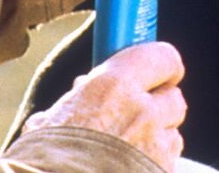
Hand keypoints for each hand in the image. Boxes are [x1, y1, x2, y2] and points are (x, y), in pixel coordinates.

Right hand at [20, 42, 186, 171]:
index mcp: (114, 85)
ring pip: (173, 135)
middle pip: (174, 98)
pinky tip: (127, 171)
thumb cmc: (44, 163)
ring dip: (157, 140)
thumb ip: (78, 99)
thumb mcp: (52, 119)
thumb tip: (82, 89)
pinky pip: (168, 165)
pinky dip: (152, 166)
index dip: (164, 66)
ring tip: (127, 151)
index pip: (163, 57)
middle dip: (159, 105)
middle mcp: (142, 112)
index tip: (158, 71)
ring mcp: (156, 149)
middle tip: (137, 114)